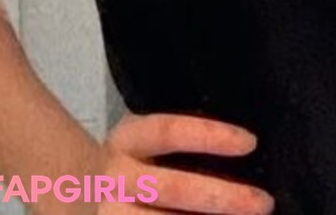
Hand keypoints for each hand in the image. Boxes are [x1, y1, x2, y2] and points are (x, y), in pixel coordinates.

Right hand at [84, 112, 273, 214]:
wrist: (73, 192)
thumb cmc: (128, 166)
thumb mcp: (141, 145)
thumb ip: (177, 149)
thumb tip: (246, 155)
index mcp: (127, 140)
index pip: (168, 131)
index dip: (209, 136)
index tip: (250, 143)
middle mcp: (114, 178)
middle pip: (172, 188)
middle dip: (221, 197)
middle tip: (263, 203)